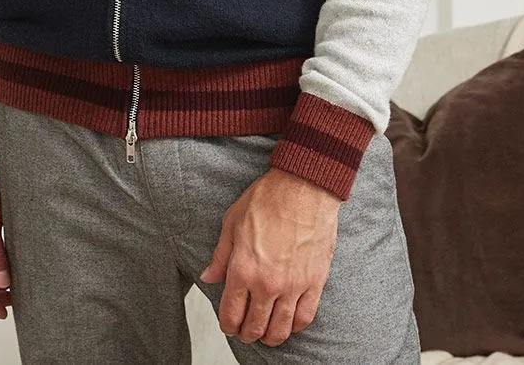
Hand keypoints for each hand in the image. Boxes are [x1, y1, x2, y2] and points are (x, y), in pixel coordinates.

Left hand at [199, 167, 340, 345]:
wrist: (304, 187)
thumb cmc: (268, 199)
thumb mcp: (232, 222)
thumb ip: (220, 255)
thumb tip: (208, 277)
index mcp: (242, 269)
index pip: (231, 314)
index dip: (227, 325)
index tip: (228, 325)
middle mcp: (267, 283)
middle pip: (255, 327)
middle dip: (247, 333)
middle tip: (245, 331)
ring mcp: (293, 285)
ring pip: (280, 329)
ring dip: (270, 336)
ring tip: (266, 332)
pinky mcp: (314, 282)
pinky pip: (304, 317)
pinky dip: (294, 326)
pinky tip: (289, 322)